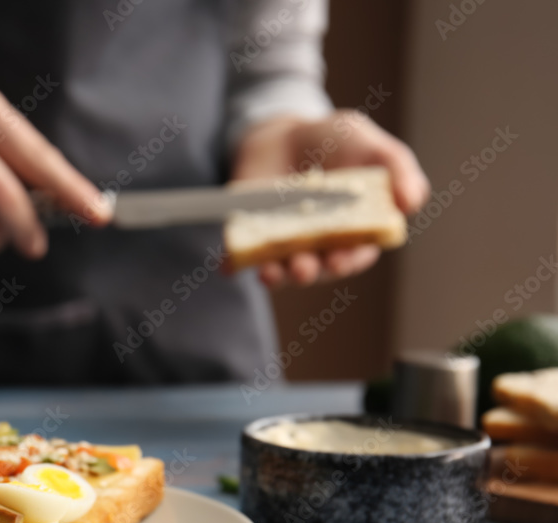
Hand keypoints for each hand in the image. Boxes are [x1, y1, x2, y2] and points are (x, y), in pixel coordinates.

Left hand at [231, 112, 429, 287]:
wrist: (284, 130)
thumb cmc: (336, 142)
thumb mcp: (372, 145)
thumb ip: (399, 170)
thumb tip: (411, 203)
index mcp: (352, 232)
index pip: (354, 255)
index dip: (349, 260)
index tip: (342, 259)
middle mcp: (317, 245)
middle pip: (315, 269)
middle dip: (310, 272)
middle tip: (305, 268)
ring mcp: (282, 242)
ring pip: (279, 269)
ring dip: (276, 275)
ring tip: (271, 273)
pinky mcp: (249, 234)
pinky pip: (240, 255)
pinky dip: (233, 264)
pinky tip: (228, 267)